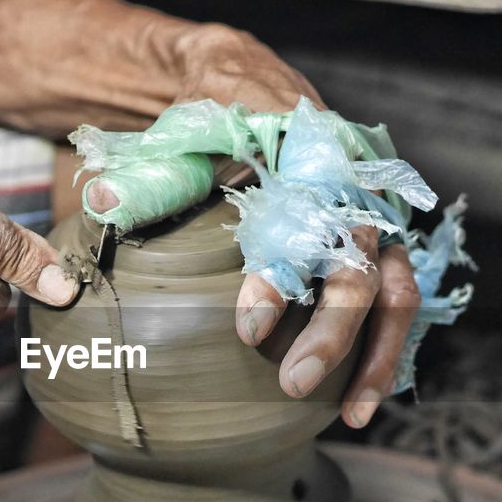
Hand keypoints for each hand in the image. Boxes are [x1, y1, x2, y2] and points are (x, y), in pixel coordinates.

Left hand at [87, 26, 415, 424]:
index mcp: (310, 153)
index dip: (282, 279)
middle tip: (292, 381)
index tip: (247, 330)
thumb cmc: (209, 112)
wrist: (247, 85)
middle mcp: (356, 188)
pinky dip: (381, 353)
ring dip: (375, 356)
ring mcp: (374, 219)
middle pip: (362, 265)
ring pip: (395, 291)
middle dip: (333, 332)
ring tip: (350, 416)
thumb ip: (154, 172)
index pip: (307, 223)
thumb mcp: (177, 132)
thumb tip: (106, 205)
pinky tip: (357, 401)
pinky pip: (395, 305)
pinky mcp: (378, 247)